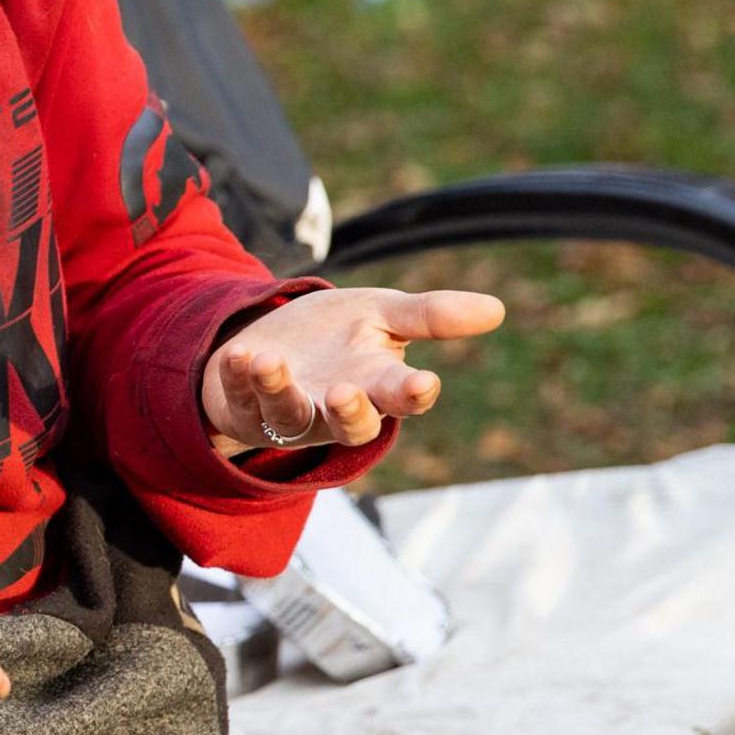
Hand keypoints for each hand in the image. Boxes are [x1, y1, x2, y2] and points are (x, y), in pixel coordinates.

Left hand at [202, 287, 506, 452]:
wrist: (275, 338)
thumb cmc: (338, 335)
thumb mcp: (382, 314)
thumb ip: (430, 316)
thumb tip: (497, 309)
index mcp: (378, 386)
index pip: (403, 398)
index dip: (414, 394)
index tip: (424, 384)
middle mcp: (337, 409)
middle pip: (351, 425)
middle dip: (350, 412)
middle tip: (344, 392)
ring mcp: (291, 413)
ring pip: (290, 416)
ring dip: (279, 390)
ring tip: (268, 362)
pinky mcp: (248, 408)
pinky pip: (241, 398)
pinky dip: (237, 377)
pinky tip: (238, 354)